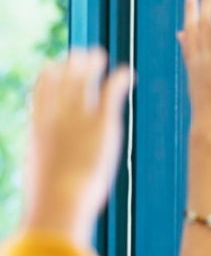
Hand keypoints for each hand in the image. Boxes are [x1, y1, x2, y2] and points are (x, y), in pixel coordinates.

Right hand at [21, 49, 132, 247]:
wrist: (61, 200)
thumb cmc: (51, 201)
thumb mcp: (42, 179)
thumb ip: (45, 170)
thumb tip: (45, 187)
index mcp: (38, 128)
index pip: (40, 93)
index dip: (48, 76)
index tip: (55, 67)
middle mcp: (56, 117)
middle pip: (62, 80)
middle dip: (71, 64)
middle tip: (81, 55)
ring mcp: (78, 118)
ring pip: (84, 80)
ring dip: (92, 64)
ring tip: (100, 55)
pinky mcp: (102, 123)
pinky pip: (110, 92)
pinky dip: (118, 79)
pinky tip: (128, 73)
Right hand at [178, 0, 210, 135]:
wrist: (210, 123)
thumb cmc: (205, 103)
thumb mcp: (195, 75)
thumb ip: (188, 52)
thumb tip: (181, 34)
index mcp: (194, 59)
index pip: (190, 29)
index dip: (191, 10)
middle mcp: (202, 56)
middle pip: (202, 23)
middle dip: (205, 1)